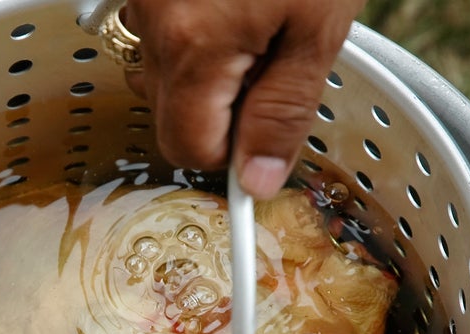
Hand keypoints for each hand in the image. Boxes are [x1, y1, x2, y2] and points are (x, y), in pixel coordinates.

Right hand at [122, 0, 365, 198]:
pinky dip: (197, 30)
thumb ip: (283, 111)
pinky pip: (161, 29)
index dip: (234, 151)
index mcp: (194, 46)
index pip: (190, 147)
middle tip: (277, 59)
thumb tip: (256, 180)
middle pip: (171, 111)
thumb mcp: (317, 26)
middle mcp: (152, 22)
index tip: (266, 138)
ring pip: (164, 71)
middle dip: (223, 106)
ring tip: (260, 16)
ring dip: (210, 67)